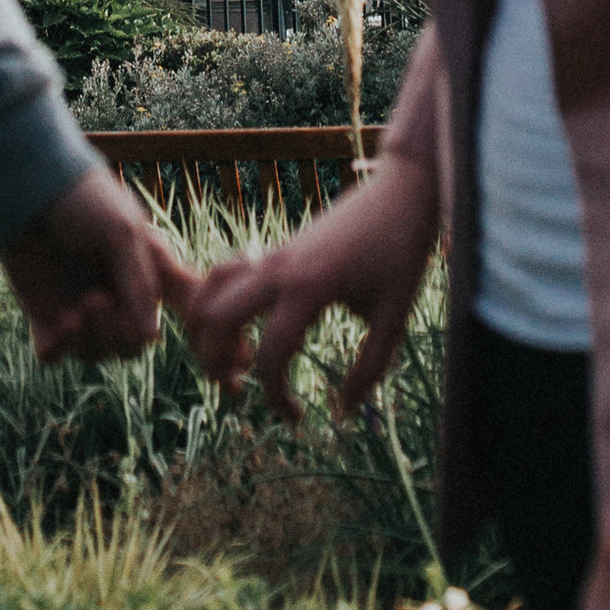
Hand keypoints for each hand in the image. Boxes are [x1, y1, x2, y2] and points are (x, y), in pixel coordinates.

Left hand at [0, 164, 188, 363]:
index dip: (135, 332)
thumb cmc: (83, 197)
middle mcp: (108, 294)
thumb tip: (151, 339)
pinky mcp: (40, 309)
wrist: (28, 182)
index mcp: (134, 278)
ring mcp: (74, 303)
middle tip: (92, 300)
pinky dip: (55, 350)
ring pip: (89, 352)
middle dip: (109, 335)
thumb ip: (139, 285)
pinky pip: (52, 351)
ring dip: (83, 343)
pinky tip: (54, 332)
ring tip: (71, 316)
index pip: (144, 329)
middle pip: (119, 347)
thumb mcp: (122, 234)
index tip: (120, 307)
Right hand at [184, 150, 438, 419]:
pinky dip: (218, 305)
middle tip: (238, 388)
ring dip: (207, 331)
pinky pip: (226, 277)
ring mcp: (272, 255)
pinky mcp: (275, 251)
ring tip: (233, 359)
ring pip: (210, 292)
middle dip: (213, 361)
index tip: (295, 418)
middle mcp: (279, 269)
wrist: (399, 190)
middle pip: (215, 317)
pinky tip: (244, 328)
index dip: (275, 397)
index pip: (271, 356)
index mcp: (309, 288)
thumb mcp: (395, 315)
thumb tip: (343, 411)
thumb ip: (370, 367)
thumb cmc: (402, 252)